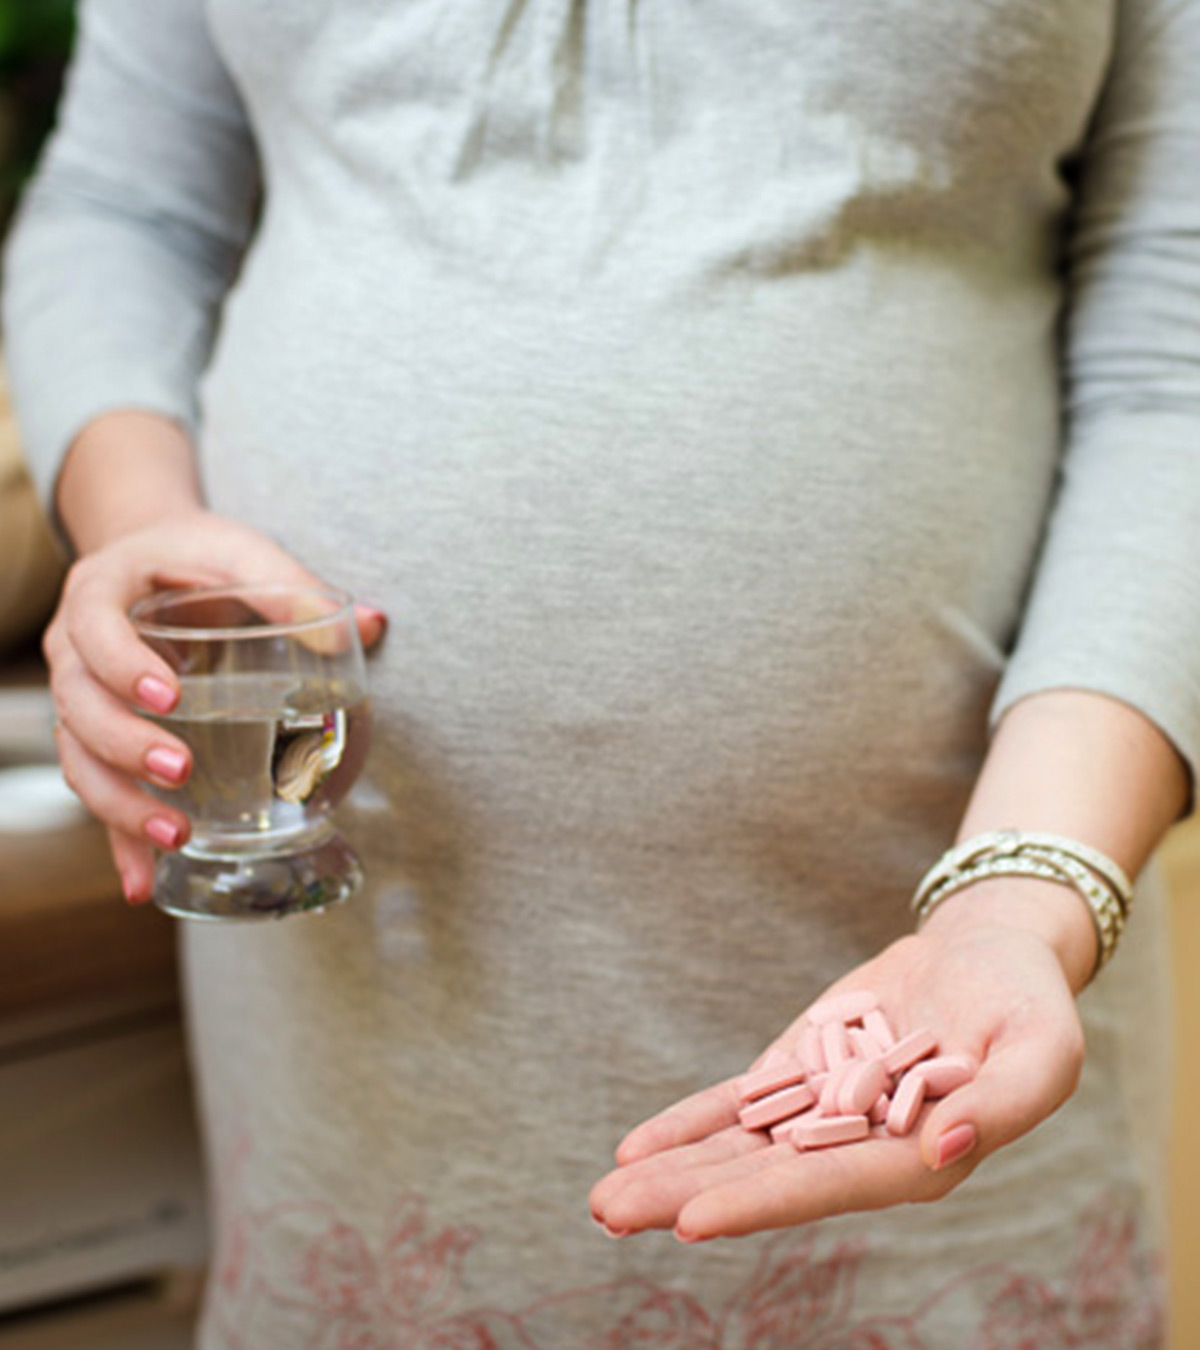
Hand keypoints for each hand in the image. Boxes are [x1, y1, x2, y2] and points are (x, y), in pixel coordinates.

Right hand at [43, 507, 386, 903]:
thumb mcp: (241, 554)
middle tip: (180, 770)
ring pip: (80, 761)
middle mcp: (75, 652)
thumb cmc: (196, 558)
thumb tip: (371, 624)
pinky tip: (143, 884)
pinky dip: (121, 842)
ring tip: (177, 836)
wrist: (150, 562)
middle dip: (124, 746)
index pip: (94, 631)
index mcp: (101, 595)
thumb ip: (295, 588)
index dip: (122, 665)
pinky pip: (102, 794)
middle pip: (78, 708)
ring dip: (121, 807)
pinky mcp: (101, 742)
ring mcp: (82, 701)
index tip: (168, 696)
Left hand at [589, 892, 1085, 1241]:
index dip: (761, 1202)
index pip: (829, 1186)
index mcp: (919, 1159)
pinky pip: (737, 1103)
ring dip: (672, 1170)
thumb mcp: (1041, 1048)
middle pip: (763, 1177)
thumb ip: (1002, 1105)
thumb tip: (940, 1147)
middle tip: (609, 1213)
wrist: (985, 950)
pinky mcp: (799, 1071)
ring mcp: (822, 1111)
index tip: (692, 1221)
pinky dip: (689, 1124)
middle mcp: (860, 1147)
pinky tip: (638, 1148)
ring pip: (738, 1147)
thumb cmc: (1026, 1002)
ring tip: (604, 1199)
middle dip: (687, 1195)